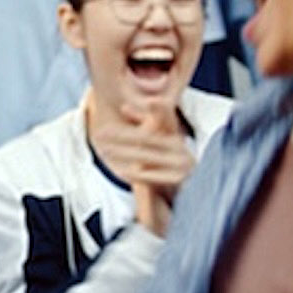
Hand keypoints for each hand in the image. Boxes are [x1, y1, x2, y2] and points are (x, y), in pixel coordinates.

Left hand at [90, 99, 193, 235]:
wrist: (191, 185)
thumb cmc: (169, 157)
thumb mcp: (160, 138)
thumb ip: (143, 120)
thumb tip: (123, 106)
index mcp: (175, 135)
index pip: (156, 120)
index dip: (140, 114)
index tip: (123, 107)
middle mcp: (180, 147)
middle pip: (146, 138)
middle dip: (121, 136)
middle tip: (100, 133)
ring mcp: (181, 164)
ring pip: (146, 156)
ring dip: (123, 152)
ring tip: (104, 150)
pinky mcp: (179, 180)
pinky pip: (153, 177)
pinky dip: (137, 174)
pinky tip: (121, 172)